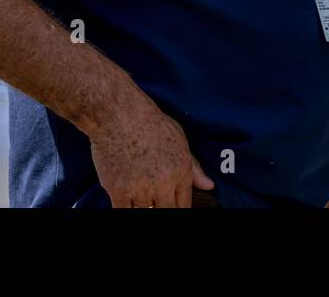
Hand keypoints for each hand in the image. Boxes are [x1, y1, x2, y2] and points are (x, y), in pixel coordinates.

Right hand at [87, 92, 214, 207]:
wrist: (120, 115)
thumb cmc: (151, 123)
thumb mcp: (179, 140)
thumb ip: (194, 167)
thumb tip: (209, 186)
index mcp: (180, 171)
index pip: (184, 205)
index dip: (179, 208)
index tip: (173, 205)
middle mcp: (163, 183)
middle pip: (167, 212)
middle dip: (164, 208)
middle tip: (157, 201)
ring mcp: (140, 188)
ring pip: (145, 213)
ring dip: (144, 207)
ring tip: (142, 195)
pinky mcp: (118, 190)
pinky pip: (124, 211)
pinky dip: (126, 208)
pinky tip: (126, 200)